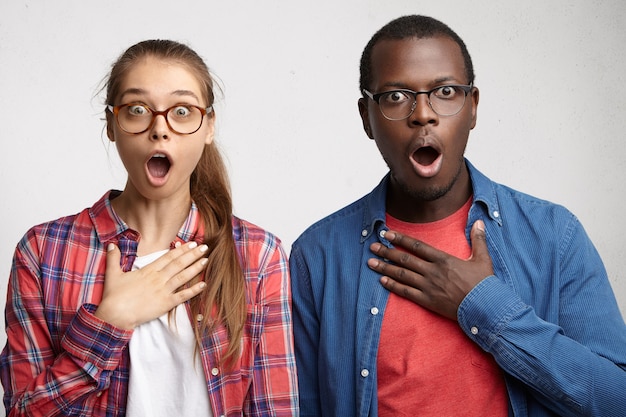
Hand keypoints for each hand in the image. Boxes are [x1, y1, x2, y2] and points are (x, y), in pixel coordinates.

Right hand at [95, 241, 208, 329]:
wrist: (115, 315)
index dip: (181, 249)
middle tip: (205, 247)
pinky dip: (194, 290)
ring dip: (196, 268)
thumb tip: (111, 245)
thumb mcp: (113, 274)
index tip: (191, 243)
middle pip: (179, 264)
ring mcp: (163, 291)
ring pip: (183, 277)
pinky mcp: (166, 304)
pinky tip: (204, 285)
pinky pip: (183, 296)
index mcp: (148, 271)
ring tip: (206, 260)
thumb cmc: (114, 296)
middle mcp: (158, 278)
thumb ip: (114, 258)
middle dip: (193, 255)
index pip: (168, 257)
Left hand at [367, 220, 492, 320]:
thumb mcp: (483, 259)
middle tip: (372, 247)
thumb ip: (478, 240)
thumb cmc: (485, 284)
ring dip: (385, 268)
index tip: (387, 234)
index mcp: (444, 260)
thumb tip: (478, 222)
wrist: (486, 309)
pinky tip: (382, 281)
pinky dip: (393, 286)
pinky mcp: (427, 301)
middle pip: (405, 259)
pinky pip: (406, 292)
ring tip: (371, 262)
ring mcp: (429, 287)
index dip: (400, 239)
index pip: (417, 246)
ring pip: (402, 275)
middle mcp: (433, 272)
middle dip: (386, 252)